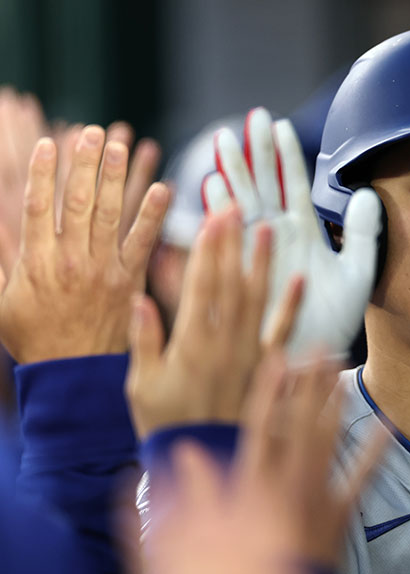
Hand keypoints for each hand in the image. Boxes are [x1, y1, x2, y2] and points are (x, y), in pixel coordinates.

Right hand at [0, 126, 168, 363]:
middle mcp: (70, 261)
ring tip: (117, 145)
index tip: (49, 144)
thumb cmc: (33, 337)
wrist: (73, 372)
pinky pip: (143, 242)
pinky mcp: (129, 280)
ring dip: (114, 178)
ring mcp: (103, 269)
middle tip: (89, 133)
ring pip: (109, 215)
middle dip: (82, 165)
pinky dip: (153, 215)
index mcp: (36, 263)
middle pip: (76, 203)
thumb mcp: (0, 302)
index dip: (43, 173)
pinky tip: (163, 187)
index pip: (38, 208)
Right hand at [126, 206, 304, 438]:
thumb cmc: (168, 426)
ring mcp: (251, 355)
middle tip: (236, 208)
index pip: (200, 286)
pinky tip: (299, 280)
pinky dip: (292, 306)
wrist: (209, 462)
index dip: (207, 250)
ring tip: (267, 229)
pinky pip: (283, 333)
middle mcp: (225, 344)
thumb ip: (144, 342)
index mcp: (191, 344)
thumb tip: (139, 300)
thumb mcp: (142, 386)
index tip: (212, 219)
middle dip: (232, 244)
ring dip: (263, 264)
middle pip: (230, 284)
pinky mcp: (269, 369)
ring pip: (258, 301)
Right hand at [141, 350, 388, 573]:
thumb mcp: (194, 541)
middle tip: (323, 347)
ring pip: (329, 441)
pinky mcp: (339, 515)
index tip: (278, 356)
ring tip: (343, 372)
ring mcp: (317, 497)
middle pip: (301, 423)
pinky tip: (388, 427)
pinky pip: (360, 478)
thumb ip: (186, 496)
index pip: (259, 425)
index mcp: (251, 485)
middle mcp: (288, 483)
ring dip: (336, 405)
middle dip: (311, 384)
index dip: (269, 388)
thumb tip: (179, 454)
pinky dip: (374, 452)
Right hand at [204, 107, 380, 360]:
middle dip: (256, 152)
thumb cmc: (334, 321)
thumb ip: (362, 234)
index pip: (294, 184)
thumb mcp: (358, 274)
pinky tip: (213, 188)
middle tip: (252, 118)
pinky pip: (228, 241)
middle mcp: (275, 237)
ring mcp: (255, 253)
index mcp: (303, 232)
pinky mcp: (242, 274)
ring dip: (233, 174)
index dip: (286, 155)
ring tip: (225, 141)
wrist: (314, 361)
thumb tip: (368, 193)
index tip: (281, 125)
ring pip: (242, 205)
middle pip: (263, 185)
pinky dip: (220, 215)